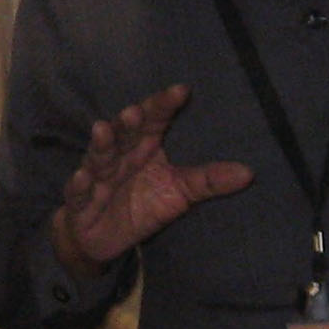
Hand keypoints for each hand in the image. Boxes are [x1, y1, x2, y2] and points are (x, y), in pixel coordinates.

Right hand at [51, 85, 252, 277]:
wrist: (102, 238)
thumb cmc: (142, 205)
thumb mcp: (180, 194)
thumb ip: (209, 180)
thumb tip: (249, 172)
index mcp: (144, 147)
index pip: (155, 120)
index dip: (165, 105)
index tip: (182, 90)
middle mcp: (120, 155)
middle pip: (124, 133)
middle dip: (128, 122)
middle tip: (135, 111)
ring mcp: (98, 176)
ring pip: (98, 156)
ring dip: (101, 144)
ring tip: (103, 130)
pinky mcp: (81, 201)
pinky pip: (79, 191)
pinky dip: (79, 184)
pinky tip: (82, 177)